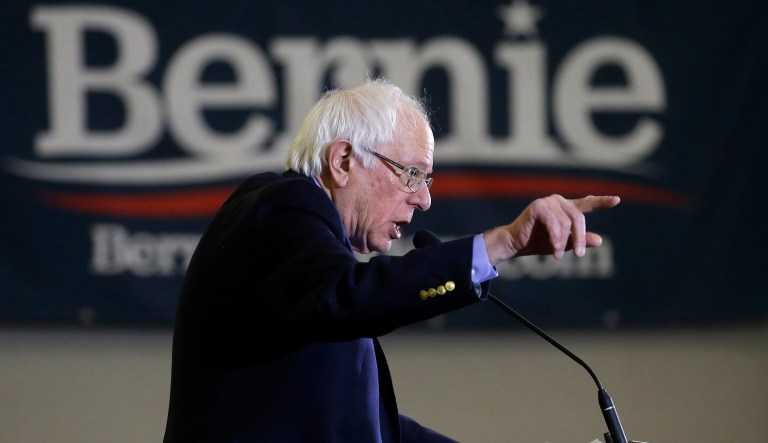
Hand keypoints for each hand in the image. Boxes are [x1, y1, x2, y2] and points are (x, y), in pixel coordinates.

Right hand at [484, 195, 619, 265]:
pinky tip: (554, 249)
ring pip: (566, 223)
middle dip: (579, 238)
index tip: (617, 200)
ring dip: (563, 242)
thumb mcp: (564, 244)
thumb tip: (599, 240)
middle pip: (578, 218)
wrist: (516, 244)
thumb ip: (580, 240)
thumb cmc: (538, 242)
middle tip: (580, 256)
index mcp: (566, 208)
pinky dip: (555, 238)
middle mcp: (559, 201)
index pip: (587, 204)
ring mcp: (548, 202)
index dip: (602, 202)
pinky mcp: (538, 206)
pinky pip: (554, 223)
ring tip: (558, 255)